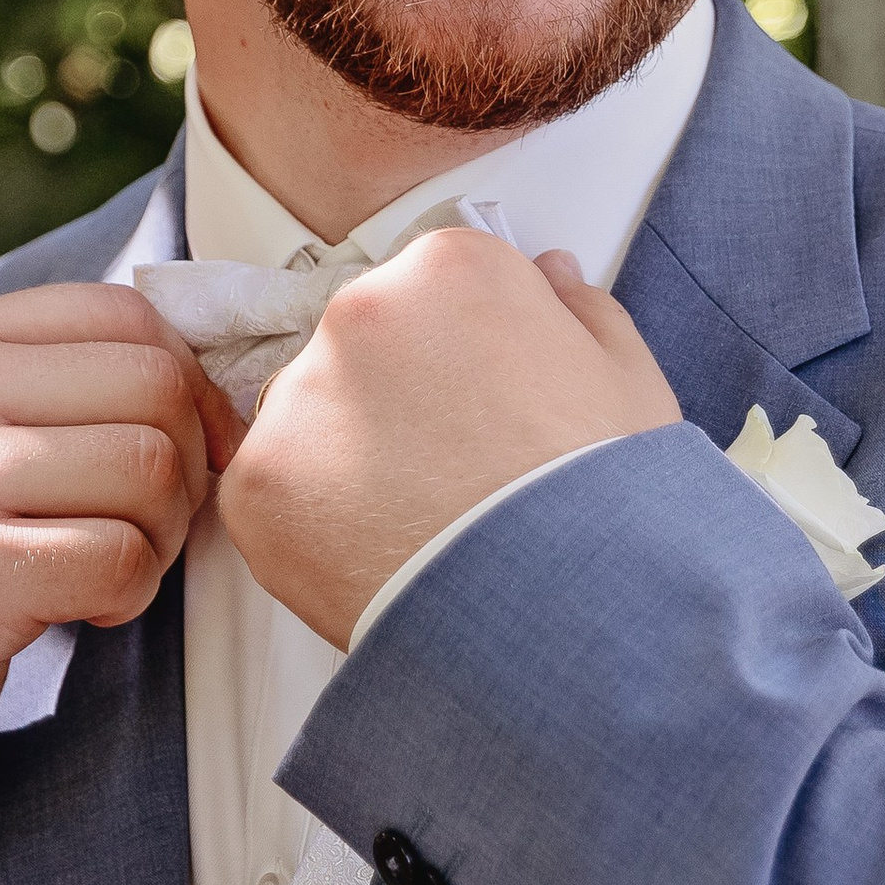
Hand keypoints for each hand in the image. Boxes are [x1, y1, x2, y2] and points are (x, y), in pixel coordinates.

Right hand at [0, 284, 236, 755]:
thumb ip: (72, 379)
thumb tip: (227, 380)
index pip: (123, 312)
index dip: (189, 378)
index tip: (191, 441)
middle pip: (155, 385)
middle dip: (187, 461)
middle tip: (150, 518)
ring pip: (150, 469)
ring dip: (162, 534)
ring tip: (113, 560)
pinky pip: (121, 557)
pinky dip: (131, 593)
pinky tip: (87, 605)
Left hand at [220, 235, 680, 648]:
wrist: (566, 615)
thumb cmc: (603, 503)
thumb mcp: (627, 382)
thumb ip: (579, 309)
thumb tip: (549, 274)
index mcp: (451, 269)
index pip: (431, 285)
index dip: (462, 349)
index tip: (482, 400)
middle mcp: (361, 311)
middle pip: (364, 342)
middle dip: (397, 394)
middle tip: (452, 468)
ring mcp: (300, 395)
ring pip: (310, 413)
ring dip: (347, 453)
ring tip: (417, 520)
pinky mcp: (257, 480)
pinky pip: (272, 488)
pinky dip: (310, 523)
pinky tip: (375, 553)